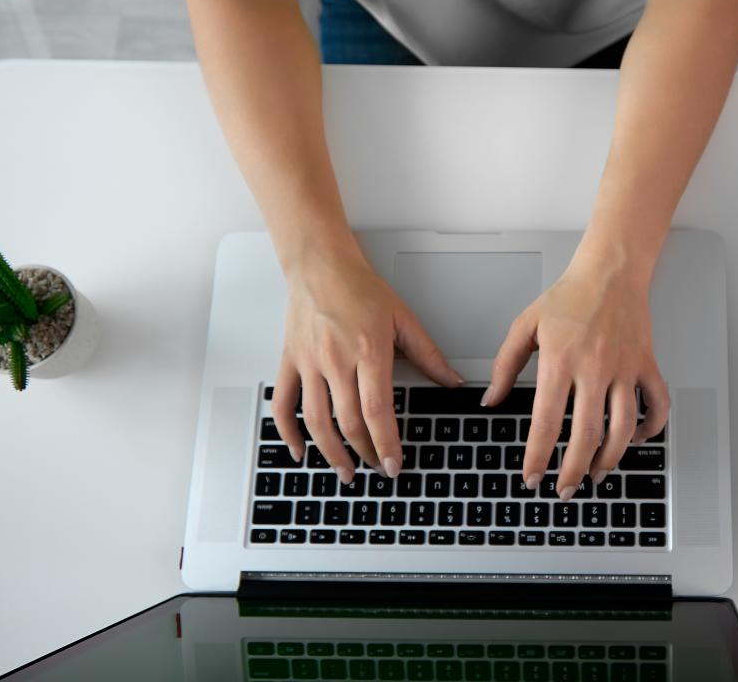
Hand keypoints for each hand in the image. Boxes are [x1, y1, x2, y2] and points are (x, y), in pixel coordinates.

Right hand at [271, 249, 461, 482]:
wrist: (319, 265)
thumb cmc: (359, 288)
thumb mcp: (403, 319)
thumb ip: (429, 355)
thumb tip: (453, 381)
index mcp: (368, 352)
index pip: (377, 410)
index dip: (386, 443)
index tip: (395, 464)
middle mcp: (336, 361)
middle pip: (349, 422)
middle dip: (366, 453)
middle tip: (379, 470)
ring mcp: (309, 364)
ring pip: (316, 421)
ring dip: (331, 453)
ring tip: (346, 471)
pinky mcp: (290, 362)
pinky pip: (284, 405)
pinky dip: (288, 433)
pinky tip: (299, 452)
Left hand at [483, 260, 669, 500]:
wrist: (611, 271)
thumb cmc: (570, 297)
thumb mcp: (525, 326)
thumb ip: (505, 365)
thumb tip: (491, 400)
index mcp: (560, 360)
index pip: (546, 421)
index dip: (538, 456)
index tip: (532, 476)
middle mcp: (595, 368)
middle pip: (586, 434)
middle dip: (574, 471)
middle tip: (564, 489)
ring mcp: (625, 368)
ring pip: (623, 427)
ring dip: (610, 459)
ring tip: (596, 475)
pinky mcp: (646, 365)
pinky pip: (657, 405)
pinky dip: (651, 429)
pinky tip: (636, 440)